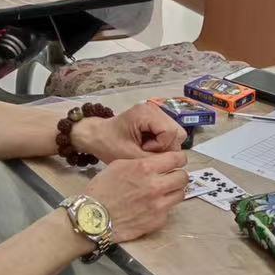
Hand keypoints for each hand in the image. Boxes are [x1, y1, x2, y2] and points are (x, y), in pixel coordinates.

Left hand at [70, 102, 185, 161]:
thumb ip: (154, 161)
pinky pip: (170, 134)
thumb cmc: (109, 144)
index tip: (143, 151)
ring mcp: (157, 113)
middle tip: (147, 153)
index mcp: (146, 113)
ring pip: (176, 134)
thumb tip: (174, 165)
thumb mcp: (130, 156)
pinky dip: (162, 143)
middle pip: (177, 132)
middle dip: (166, 147)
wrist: (96, 135)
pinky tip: (147, 146)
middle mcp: (155, 109)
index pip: (171, 133)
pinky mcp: (157, 119)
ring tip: (146, 150)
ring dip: (165, 146)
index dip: (161, 147)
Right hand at [82, 151, 188, 241]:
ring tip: (162, 192)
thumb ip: (142, 162)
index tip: (177, 161)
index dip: (179, 159)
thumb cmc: (102, 189)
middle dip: (177, 175)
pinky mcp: (158, 221)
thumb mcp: (119, 165)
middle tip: (170, 177)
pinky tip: (151, 207)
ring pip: (180, 194)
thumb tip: (158, 163)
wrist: (92, 218)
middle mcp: (156, 186)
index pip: (177, 159)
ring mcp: (159, 205)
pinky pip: (169, 210)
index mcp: (145, 168)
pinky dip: (163, 207)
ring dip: (173, 191)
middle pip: (183, 177)